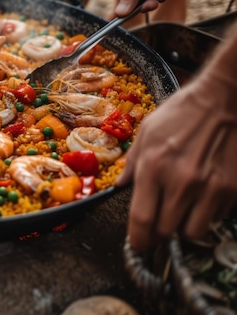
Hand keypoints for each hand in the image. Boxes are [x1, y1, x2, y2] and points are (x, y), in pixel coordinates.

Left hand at [116, 68, 236, 251]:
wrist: (223, 100)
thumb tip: (119, 188)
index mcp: (153, 167)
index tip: (137, 245)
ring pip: (192, 231)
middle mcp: (181, 181)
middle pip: (166, 231)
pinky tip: (201, 196)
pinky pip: (214, 217)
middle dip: (158, 234)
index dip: (137, 239)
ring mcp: (209, 187)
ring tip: (179, 212)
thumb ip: (132, 164)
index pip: (142, 219)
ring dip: (183, 228)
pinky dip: (205, 214)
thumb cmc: (181, 114)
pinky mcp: (231, 188)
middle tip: (156, 225)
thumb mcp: (146, 133)